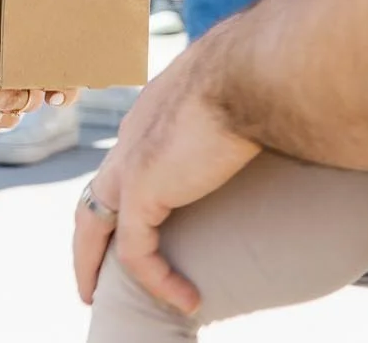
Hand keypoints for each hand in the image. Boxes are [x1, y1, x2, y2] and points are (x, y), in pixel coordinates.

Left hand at [72, 53, 258, 313]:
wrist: (257, 68)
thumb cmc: (265, 72)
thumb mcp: (246, 93)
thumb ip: (244, 111)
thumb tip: (278, 116)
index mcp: (154, 109)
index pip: (125, 158)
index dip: (122, 194)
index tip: (131, 222)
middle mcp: (133, 133)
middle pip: (94, 192)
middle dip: (88, 236)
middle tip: (90, 272)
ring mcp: (131, 160)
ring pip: (95, 223)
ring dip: (93, 263)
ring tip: (99, 296)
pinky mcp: (141, 188)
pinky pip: (136, 250)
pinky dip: (157, 279)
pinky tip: (187, 299)